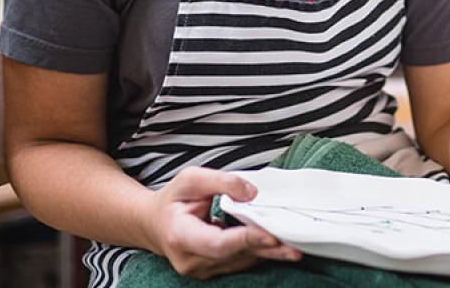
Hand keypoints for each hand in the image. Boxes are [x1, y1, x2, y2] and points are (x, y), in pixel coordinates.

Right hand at [144, 167, 301, 278]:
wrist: (155, 224)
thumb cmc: (174, 199)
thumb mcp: (191, 179)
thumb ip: (222, 182)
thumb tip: (252, 193)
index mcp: (180, 236)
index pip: (216, 243)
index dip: (245, 240)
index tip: (270, 235)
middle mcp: (190, 259)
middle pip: (234, 256)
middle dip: (265, 250)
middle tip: (295, 247)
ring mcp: (201, 269)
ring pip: (241, 262)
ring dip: (267, 253)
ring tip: (294, 245)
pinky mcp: (213, 270)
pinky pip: (240, 262)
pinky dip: (259, 252)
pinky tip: (278, 245)